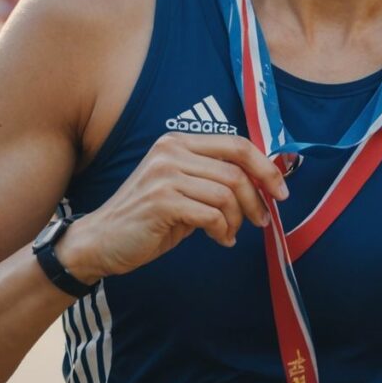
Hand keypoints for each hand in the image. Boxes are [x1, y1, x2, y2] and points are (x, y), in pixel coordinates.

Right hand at [56, 133, 287, 281]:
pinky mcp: (162, 202)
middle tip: (265, 219)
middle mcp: (172, 151)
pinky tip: (220, 239)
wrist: (100, 241)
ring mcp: (165, 175)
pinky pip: (212, 215)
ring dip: (239, 219)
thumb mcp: (184, 187)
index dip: (265, 167)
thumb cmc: (149, 217)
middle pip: (236, 170)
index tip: (280, 189)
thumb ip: (215, 178)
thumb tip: (263, 183)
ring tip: (232, 233)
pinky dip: (223, 230)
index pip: (237, 144)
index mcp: (180, 141)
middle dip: (258, 198)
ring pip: (227, 194)